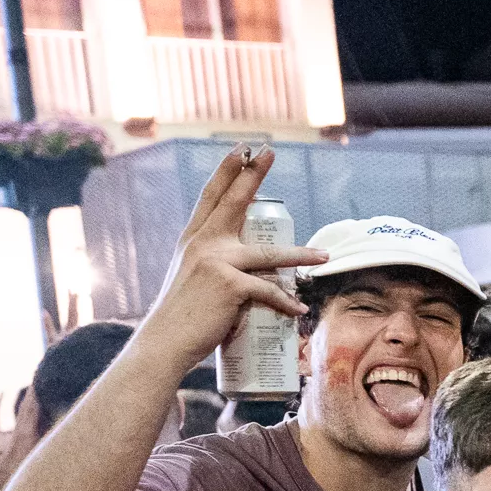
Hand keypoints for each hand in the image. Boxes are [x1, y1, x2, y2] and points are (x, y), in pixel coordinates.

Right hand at [135, 145, 320, 368]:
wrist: (166, 340)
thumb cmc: (183, 316)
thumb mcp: (193, 278)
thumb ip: (214, 265)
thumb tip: (247, 269)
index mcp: (193, 239)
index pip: (211, 197)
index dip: (227, 171)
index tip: (241, 149)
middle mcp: (202, 243)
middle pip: (234, 202)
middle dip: (252, 174)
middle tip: (269, 151)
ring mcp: (216, 262)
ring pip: (269, 254)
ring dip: (301, 255)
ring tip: (324, 255)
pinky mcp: (230, 285)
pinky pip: (270, 292)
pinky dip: (287, 304)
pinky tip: (299, 311)